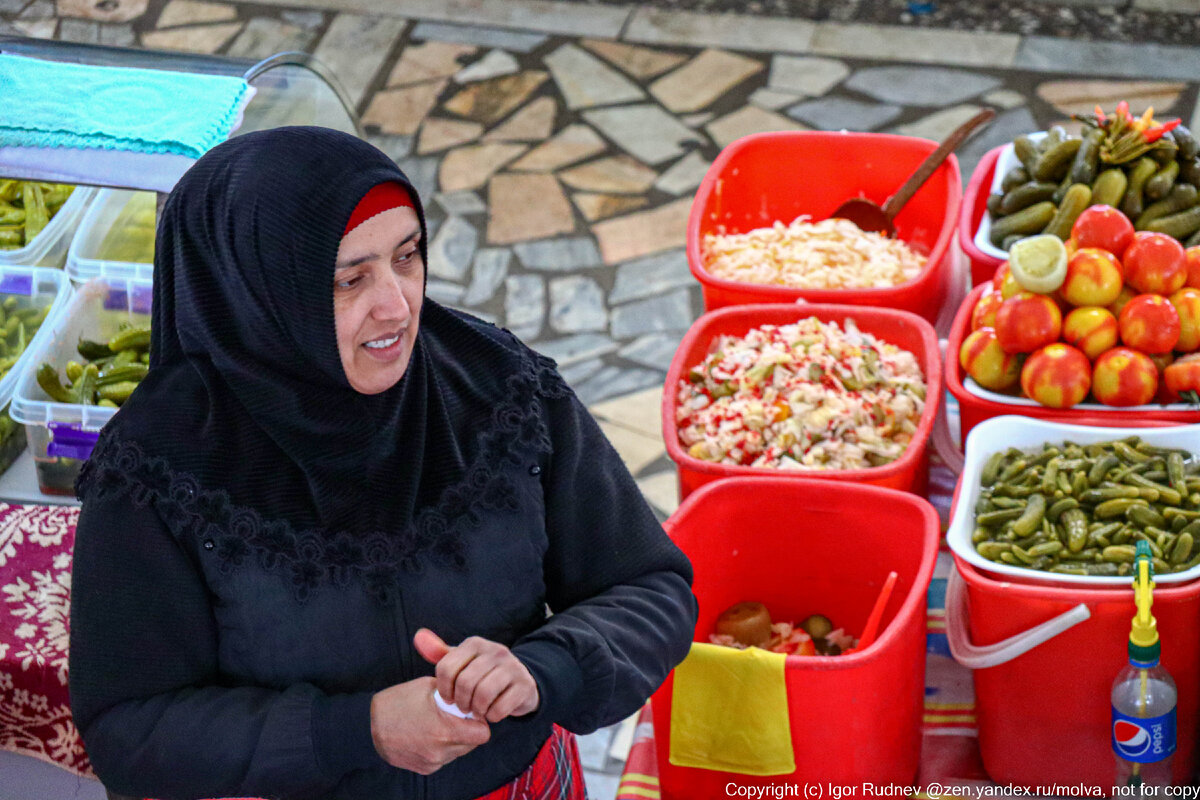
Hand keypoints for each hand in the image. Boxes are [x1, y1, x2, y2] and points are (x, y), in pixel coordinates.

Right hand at [369, 676, 490, 773]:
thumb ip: (453, 692)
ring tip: (438, 723)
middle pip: (473, 743)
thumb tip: (471, 694)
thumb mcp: (428, 687)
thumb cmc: (396, 703)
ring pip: (459, 751)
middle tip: (455, 715)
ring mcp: (432, 762)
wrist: (366, 726)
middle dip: (468, 729)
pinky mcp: (425, 769)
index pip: (482, 734)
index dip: (479, 720)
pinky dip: (442, 747)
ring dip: (455, 738)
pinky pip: (445, 758)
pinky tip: (427, 734)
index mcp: (445, 730)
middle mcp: (441, 751)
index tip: (471, 711)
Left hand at [414, 628, 540, 722]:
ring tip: (476, 712)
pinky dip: (492, 716)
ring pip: (483, 694)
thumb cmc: (482, 674)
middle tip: (463, 708)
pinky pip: (501, 707)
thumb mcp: (462, 662)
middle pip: (465, 682)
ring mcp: (512, 666)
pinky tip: (492, 714)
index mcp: (475, 643)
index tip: (448, 698)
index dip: (443, 689)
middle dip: (461, 702)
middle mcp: (495, 650)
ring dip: (476, 710)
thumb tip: (418, 637)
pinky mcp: (524, 685)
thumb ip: (440, 653)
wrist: (519, 682)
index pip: (446, 667)